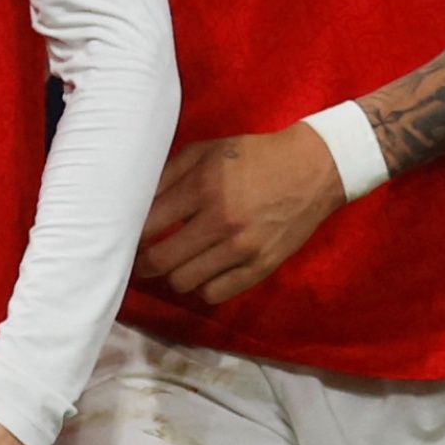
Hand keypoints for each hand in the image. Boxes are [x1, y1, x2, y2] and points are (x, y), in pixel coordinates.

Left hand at [136, 127, 344, 304]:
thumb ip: (169, 174)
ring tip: (179, 263)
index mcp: (205, 186)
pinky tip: (205, 272)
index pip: (149, 226)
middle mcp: (221, 220)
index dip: (133, 236)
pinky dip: (203, 287)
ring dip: (175, 274)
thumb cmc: (255, 156)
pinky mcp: (261, 266)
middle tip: (145, 259)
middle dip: (145, 263)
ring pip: (184, 282)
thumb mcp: (209, 150)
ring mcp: (242, 248)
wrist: (314, 168)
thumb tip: (136, 203)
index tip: (131, 238)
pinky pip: (215, 293)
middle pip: (161, 261)